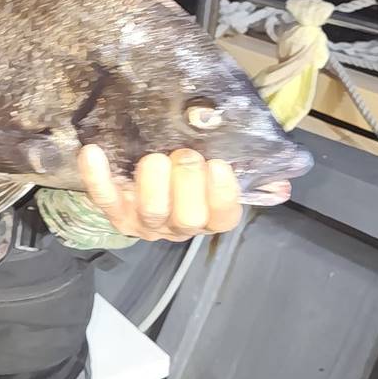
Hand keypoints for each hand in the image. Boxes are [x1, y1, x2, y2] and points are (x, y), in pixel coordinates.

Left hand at [80, 139, 244, 243]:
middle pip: (189, 217)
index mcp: (210, 215)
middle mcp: (179, 225)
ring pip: (151, 212)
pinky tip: (93, 152)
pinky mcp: (114, 211)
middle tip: (185, 155)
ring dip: (154, 181)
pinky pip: (104, 197)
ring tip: (155, 157)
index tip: (217, 165)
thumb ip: (248, 169)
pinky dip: (97, 176)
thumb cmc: (188, 170)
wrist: (139, 178)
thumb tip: (285, 183)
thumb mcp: (220, 167)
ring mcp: (145, 222)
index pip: (225, 217)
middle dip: (187, 180)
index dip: (222, 195)